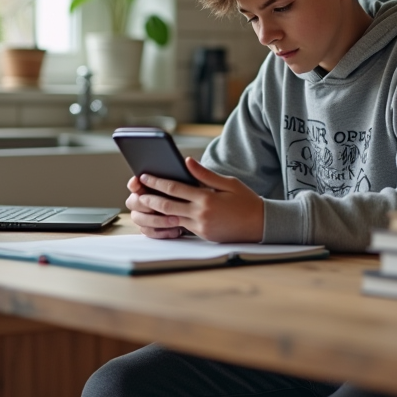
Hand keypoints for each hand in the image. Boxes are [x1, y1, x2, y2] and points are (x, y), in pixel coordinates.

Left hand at [125, 158, 263, 242]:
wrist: (260, 225)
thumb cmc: (245, 201)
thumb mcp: (228, 183)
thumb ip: (205, 174)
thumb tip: (187, 161)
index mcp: (206, 198)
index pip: (175, 188)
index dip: (157, 182)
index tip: (144, 176)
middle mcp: (201, 214)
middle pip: (167, 206)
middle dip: (149, 199)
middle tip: (137, 193)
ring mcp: (200, 227)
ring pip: (171, 218)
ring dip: (156, 212)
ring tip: (144, 205)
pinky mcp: (202, 235)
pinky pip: (181, 227)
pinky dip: (170, 220)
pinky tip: (162, 215)